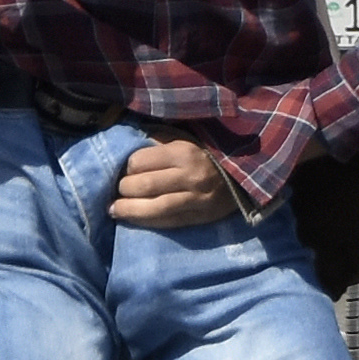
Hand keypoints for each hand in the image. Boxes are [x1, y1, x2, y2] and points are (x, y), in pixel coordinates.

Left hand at [109, 136, 239, 229]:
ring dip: (128, 210)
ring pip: (153, 208)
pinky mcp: (199, 217)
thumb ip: (159, 138)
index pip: (140, 161)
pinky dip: (145, 222)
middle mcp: (189, 176)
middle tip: (116, 190)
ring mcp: (195, 199)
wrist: (244, 176)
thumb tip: (129, 141)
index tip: (122, 169)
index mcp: (183, 151)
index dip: (126, 167)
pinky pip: (167, 222)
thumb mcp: (186, 137)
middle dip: (124, 189)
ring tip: (114, 210)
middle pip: (144, 185)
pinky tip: (132, 220)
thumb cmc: (208, 153)